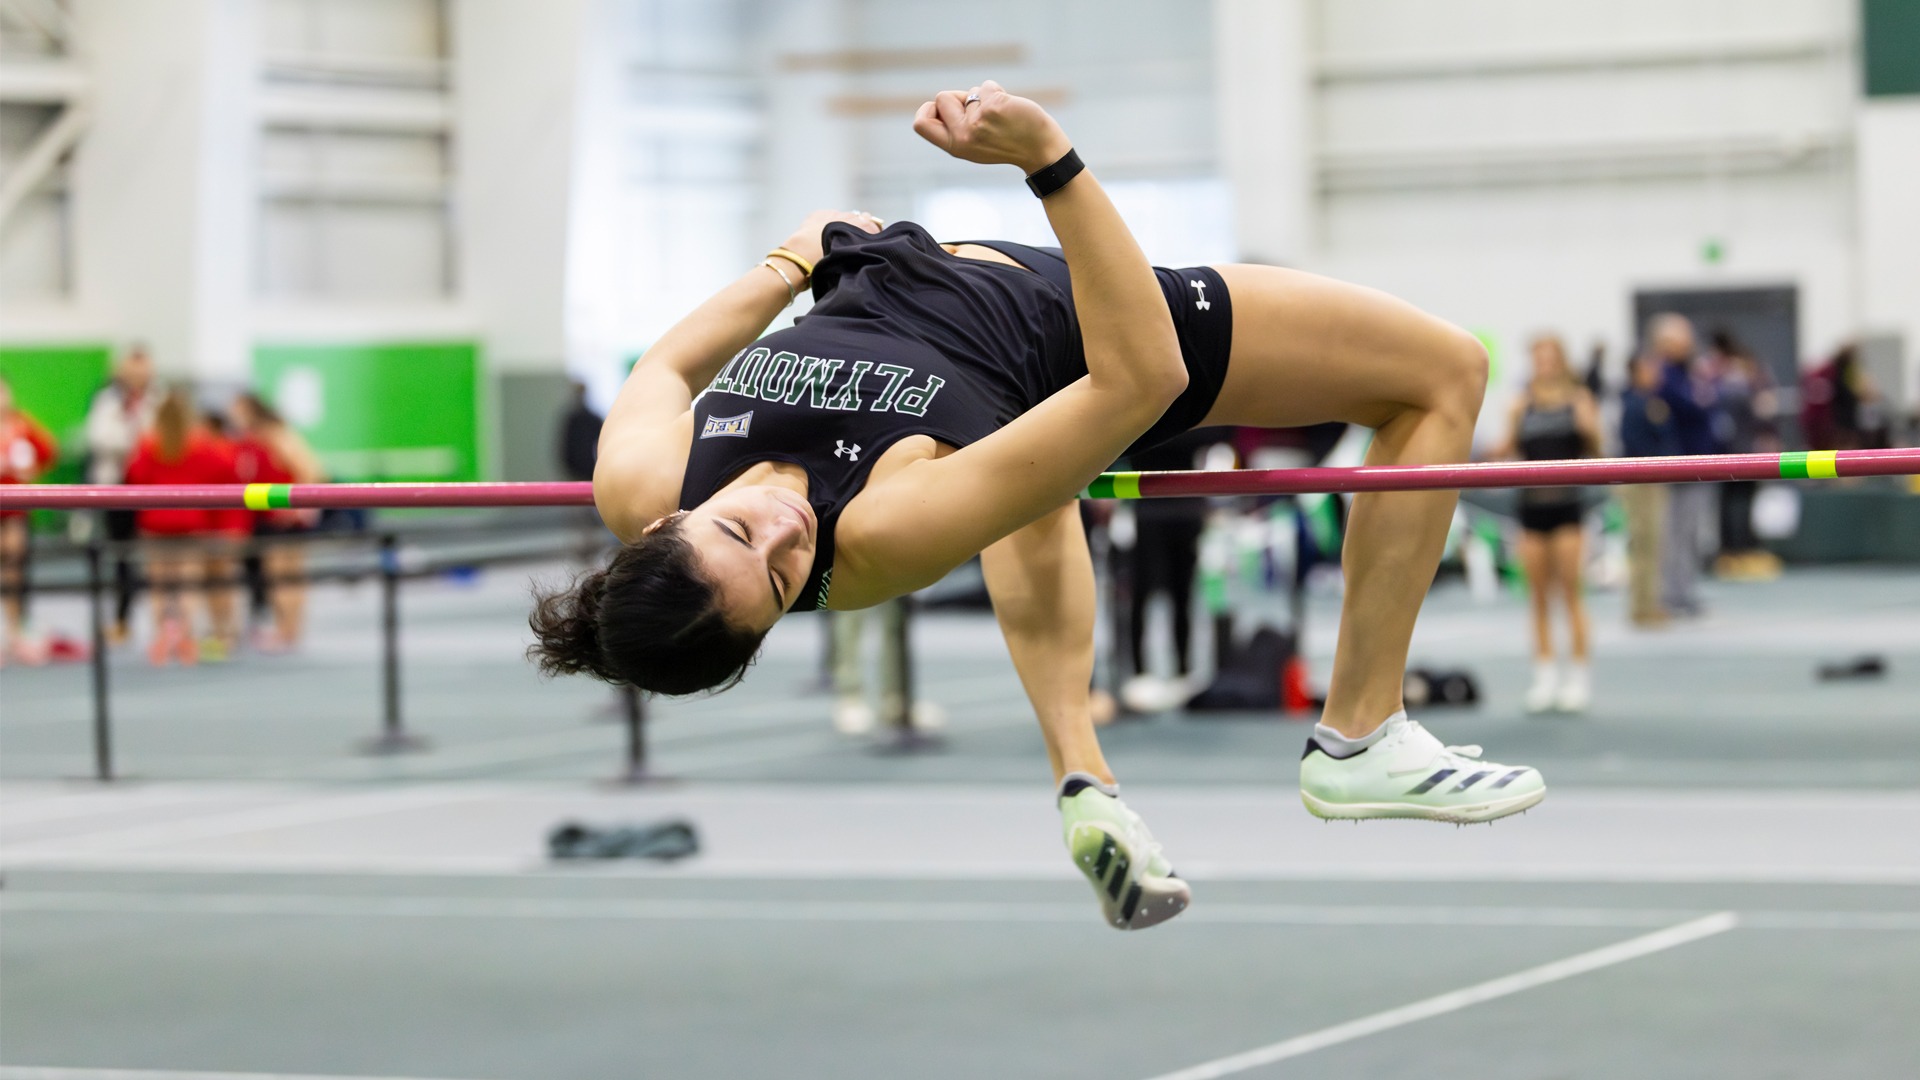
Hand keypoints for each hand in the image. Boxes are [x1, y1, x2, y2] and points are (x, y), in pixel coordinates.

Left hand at [779, 209, 883, 270]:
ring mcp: (833, 213)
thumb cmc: (828, 263)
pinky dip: (828, 221)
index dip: (873, 233)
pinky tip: (822, 233)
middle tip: (854, 240)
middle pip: (861, 217)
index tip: (870, 242)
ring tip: (837, 237)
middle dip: (860, 226)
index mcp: (862, 227)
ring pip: (844, 216)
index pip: (875, 225)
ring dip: (844, 223)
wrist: (801, 258)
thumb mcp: (851, 258)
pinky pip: (828, 215)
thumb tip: (864, 246)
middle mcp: (850, 216)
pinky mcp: (819, 213)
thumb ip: (860, 248)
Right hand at [912, 80, 1070, 172]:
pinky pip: (987, 85)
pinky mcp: (994, 107)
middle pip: (940, 98)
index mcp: (955, 146)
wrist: (1041, 149)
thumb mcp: (974, 144)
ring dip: (984, 95)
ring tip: (1001, 113)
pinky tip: (1010, 107)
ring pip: (969, 90)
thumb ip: (957, 126)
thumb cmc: (1008, 142)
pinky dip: (998, 91)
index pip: (920, 124)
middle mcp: (963, 136)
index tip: (944, 109)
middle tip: (978, 109)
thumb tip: (942, 100)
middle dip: (958, 96)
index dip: (927, 110)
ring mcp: (977, 121)